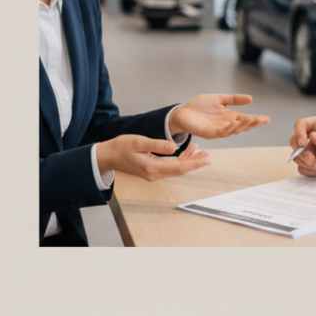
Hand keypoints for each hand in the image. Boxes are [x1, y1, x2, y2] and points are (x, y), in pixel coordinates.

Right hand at [95, 135, 210, 181]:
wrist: (107, 156)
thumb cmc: (120, 147)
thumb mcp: (139, 142)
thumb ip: (157, 145)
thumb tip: (174, 147)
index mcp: (152, 168)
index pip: (178, 167)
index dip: (194, 163)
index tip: (206, 160)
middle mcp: (154, 174)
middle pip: (180, 170)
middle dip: (195, 163)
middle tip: (208, 156)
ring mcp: (153, 173)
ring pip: (176, 168)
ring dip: (188, 160)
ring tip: (200, 151)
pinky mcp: (151, 170)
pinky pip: (169, 166)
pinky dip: (179, 159)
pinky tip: (185, 151)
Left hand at [169, 94, 267, 139]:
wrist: (183, 112)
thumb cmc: (200, 106)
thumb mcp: (219, 99)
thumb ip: (234, 99)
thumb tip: (250, 98)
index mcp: (229, 117)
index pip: (245, 119)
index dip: (256, 120)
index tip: (267, 119)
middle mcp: (225, 125)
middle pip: (242, 126)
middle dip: (252, 124)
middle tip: (262, 120)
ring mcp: (217, 130)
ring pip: (233, 131)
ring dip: (242, 126)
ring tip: (251, 119)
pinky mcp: (208, 133)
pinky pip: (221, 132)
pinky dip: (229, 128)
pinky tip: (235, 123)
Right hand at [290, 117, 315, 175]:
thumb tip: (313, 137)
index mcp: (314, 125)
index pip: (300, 125)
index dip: (299, 133)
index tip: (302, 143)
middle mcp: (307, 137)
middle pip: (294, 142)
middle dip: (302, 153)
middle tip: (311, 160)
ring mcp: (306, 151)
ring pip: (297, 157)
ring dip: (309, 165)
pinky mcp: (307, 163)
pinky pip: (302, 168)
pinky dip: (312, 172)